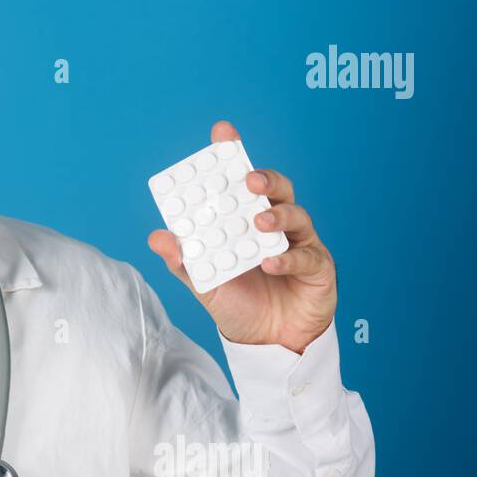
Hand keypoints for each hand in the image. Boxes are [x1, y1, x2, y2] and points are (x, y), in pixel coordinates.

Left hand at [147, 120, 336, 353]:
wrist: (267, 344)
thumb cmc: (239, 304)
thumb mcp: (204, 283)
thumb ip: (183, 260)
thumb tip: (158, 237)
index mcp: (245, 220)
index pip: (240, 181)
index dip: (233, 154)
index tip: (222, 132)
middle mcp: (274, 224)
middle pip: (277, 189)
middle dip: (264, 178)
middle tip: (248, 180)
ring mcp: (300, 242)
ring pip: (298, 215)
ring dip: (278, 214)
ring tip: (259, 221)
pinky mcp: (318, 267)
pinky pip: (306, 256)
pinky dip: (288, 257)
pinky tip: (271, 261)